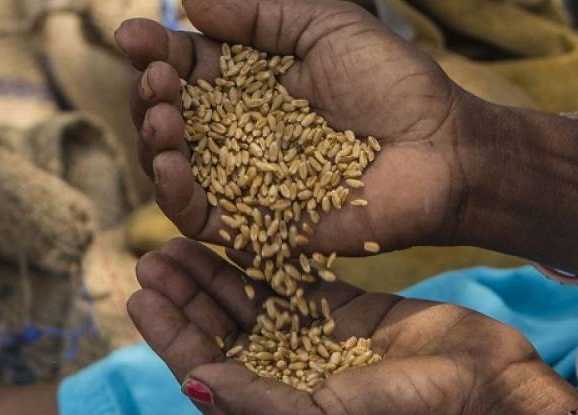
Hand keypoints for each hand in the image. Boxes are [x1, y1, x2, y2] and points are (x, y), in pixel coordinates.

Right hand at [115, 0, 475, 256]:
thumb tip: (189, 4)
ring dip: (153, 142)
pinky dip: (175, 194)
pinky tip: (170, 163)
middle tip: (157, 80)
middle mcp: (245, 136)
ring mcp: (250, 184)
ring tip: (161, 117)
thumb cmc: (395, 86)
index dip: (156, 54)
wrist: (443, 149)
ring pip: (175, 170)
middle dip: (151, 98)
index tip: (134, 37)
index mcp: (256, 88)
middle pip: (171, 121)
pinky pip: (201, 219)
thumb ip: (261, 14)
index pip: (190, 71)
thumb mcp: (327, 26)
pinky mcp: (261, 228)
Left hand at [130, 238, 577, 414]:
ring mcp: (316, 339)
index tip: (140, 294)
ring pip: (251, 300)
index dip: (169, 333)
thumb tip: (192, 378)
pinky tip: (238, 231)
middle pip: (221, 330)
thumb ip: (256, 402)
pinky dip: (264, 258)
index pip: (206, 368)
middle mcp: (287, 375)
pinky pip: (294, 279)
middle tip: (152, 254)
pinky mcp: (346, 309)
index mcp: (274, 410)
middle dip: (185, 295)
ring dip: (215, 272)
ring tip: (180, 238)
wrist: (484, 393)